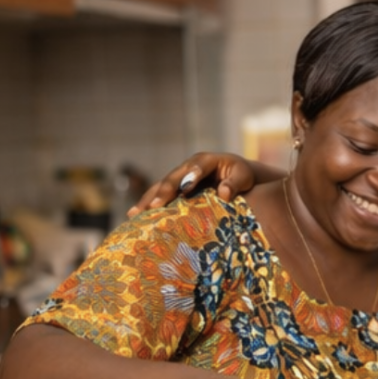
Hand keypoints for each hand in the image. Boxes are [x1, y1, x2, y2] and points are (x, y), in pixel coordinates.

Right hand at [127, 152, 261, 216]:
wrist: (237, 175)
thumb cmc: (242, 175)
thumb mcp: (243, 176)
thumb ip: (235, 182)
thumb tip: (224, 193)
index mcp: (206, 161)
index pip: (197, 167)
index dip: (189, 177)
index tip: (184, 189)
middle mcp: (188, 167)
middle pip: (173, 178)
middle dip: (162, 192)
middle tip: (152, 207)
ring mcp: (179, 177)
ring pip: (160, 187)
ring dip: (147, 200)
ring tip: (134, 214)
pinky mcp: (175, 189)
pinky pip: (159, 196)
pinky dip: (148, 205)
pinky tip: (135, 218)